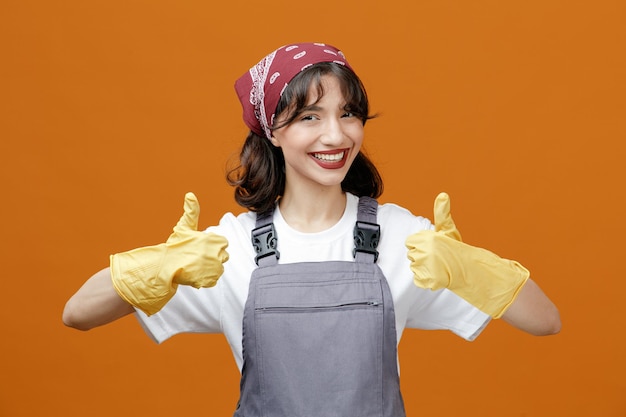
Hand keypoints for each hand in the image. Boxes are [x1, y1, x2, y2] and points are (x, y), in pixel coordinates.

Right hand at [110, 193, 228, 315]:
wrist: (165, 266)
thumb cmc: (175, 245)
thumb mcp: (185, 226)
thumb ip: (192, 211)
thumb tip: (190, 194)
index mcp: (215, 240)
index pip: (222, 243)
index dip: (211, 245)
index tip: (200, 248)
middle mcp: (218, 253)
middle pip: (222, 256)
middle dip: (211, 257)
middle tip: (196, 258)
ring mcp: (216, 268)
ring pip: (218, 268)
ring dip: (209, 268)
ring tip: (194, 266)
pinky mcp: (211, 280)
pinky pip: (213, 279)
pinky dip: (205, 278)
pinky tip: (195, 274)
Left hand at [405, 192, 528, 317]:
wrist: (469, 269)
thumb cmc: (455, 247)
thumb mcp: (447, 229)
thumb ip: (441, 213)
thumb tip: (443, 194)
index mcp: (426, 239)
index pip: (410, 242)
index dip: (420, 244)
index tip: (432, 246)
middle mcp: (424, 253)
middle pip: (411, 255)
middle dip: (422, 256)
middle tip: (437, 257)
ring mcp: (425, 268)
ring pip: (414, 267)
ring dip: (423, 268)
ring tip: (438, 266)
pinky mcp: (428, 281)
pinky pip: (418, 279)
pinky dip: (426, 279)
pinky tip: (437, 275)